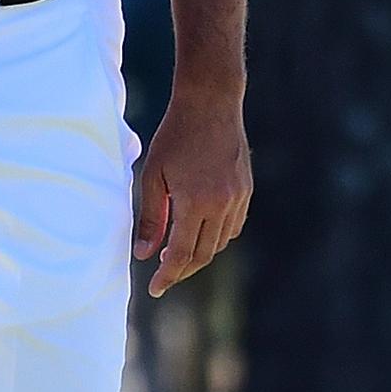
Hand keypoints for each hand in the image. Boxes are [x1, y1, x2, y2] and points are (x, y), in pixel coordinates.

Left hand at [133, 90, 250, 296]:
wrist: (210, 102)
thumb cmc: (176, 135)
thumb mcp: (153, 175)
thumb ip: (151, 218)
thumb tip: (144, 254)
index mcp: (196, 202)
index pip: (182, 254)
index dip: (167, 276)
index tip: (154, 289)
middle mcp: (222, 203)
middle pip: (204, 254)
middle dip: (183, 270)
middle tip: (164, 274)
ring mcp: (239, 196)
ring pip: (221, 242)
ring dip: (200, 253)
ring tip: (178, 250)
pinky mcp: (246, 188)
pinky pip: (234, 225)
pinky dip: (217, 235)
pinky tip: (200, 229)